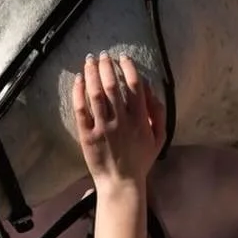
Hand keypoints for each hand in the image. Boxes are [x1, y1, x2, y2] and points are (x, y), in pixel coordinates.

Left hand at [72, 52, 165, 189]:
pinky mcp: (87, 135)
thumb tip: (150, 88)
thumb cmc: (141, 159)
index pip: (134, 86)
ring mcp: (102, 128)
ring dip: (91, 74)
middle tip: (102, 55)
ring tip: (89, 61)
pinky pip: (81, 110)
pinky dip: (79, 92)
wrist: (121, 182)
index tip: (122, 57)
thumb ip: (158, 112)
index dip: (128, 68)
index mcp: (140, 120)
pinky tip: (78, 80)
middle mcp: (121, 121)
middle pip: (112, 86)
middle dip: (107, 66)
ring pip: (95, 94)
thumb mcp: (159, 137)